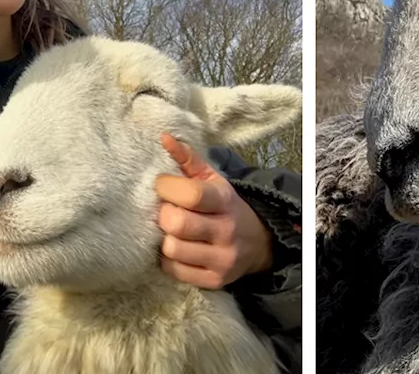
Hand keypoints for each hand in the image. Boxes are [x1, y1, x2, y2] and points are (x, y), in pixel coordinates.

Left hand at [155, 133, 273, 288]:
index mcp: (225, 201)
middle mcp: (226, 231)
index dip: (167, 188)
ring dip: (164, 238)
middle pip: (177, 224)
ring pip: (172, 249)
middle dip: (163, 215)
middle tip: (165, 211)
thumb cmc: (225, 207)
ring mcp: (221, 259)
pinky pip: (174, 270)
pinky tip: (177, 248)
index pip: (191, 194)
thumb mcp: (213, 181)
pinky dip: (168, 259)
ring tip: (171, 231)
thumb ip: (188, 160)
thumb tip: (163, 137)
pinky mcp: (213, 280)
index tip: (162, 186)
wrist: (257, 243)